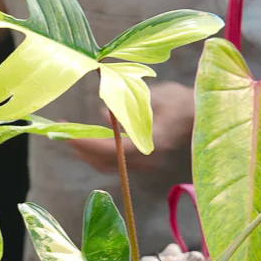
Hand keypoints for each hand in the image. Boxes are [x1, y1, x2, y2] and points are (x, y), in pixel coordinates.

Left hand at [66, 82, 196, 172]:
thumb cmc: (179, 101)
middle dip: (81, 148)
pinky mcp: (141, 161)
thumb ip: (128, 105)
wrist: (199, 115)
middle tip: (61, 132)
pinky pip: (113, 163)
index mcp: (151, 141)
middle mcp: (146, 158)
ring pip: (107, 165)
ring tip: (69, 136)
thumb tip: (102, 113)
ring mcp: (144, 162)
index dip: (89, 143)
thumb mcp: (153, 96)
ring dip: (86, 152)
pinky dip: (96, 153)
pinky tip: (85, 140)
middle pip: (105, 161)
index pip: (113, 149)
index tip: (70, 134)